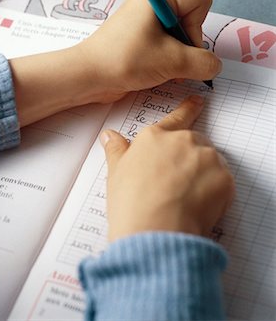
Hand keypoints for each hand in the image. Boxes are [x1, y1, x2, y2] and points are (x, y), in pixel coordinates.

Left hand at [10, 0, 221, 125]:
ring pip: (179, 36)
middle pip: (191, 21)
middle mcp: (153, 2)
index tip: (179, 45)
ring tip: (161, 70)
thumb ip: (204, 62)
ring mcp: (144, 19)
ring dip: (177, 57)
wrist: (88, 75)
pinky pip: (166, 44)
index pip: (201, 3)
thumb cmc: (126, 60)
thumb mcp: (173, 61)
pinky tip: (155, 72)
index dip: (197, 29)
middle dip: (187, 47)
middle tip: (171, 62)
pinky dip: (166, 60)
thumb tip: (214, 65)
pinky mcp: (139, 36)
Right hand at [100, 95, 234, 241]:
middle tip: (179, 184)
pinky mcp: (224, 178)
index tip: (199, 101)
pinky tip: (198, 206)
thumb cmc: (131, 203)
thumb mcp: (116, 173)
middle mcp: (183, 140)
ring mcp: (206, 158)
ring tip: (186, 199)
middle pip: (195, 143)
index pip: (176, 118)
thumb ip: (116, 149)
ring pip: (211, 162)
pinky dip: (215, 193)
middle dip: (191, 159)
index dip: (189, 108)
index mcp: (156, 137)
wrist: (153, 233)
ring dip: (204, 175)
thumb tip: (109, 135)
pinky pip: (223, 182)